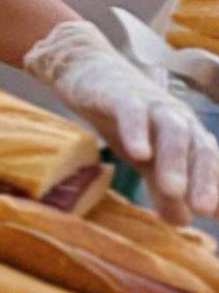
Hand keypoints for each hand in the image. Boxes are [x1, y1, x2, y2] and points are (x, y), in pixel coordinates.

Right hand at [29, 17, 218, 222]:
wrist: (86, 70)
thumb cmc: (122, 117)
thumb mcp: (144, 158)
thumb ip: (162, 188)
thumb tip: (183, 222)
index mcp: (188, 134)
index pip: (209, 162)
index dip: (214, 186)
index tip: (215, 216)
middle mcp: (176, 118)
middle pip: (198, 147)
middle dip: (204, 178)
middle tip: (203, 208)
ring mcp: (150, 104)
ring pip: (172, 131)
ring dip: (175, 160)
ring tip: (173, 189)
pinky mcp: (121, 95)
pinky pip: (132, 112)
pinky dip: (137, 131)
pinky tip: (137, 153)